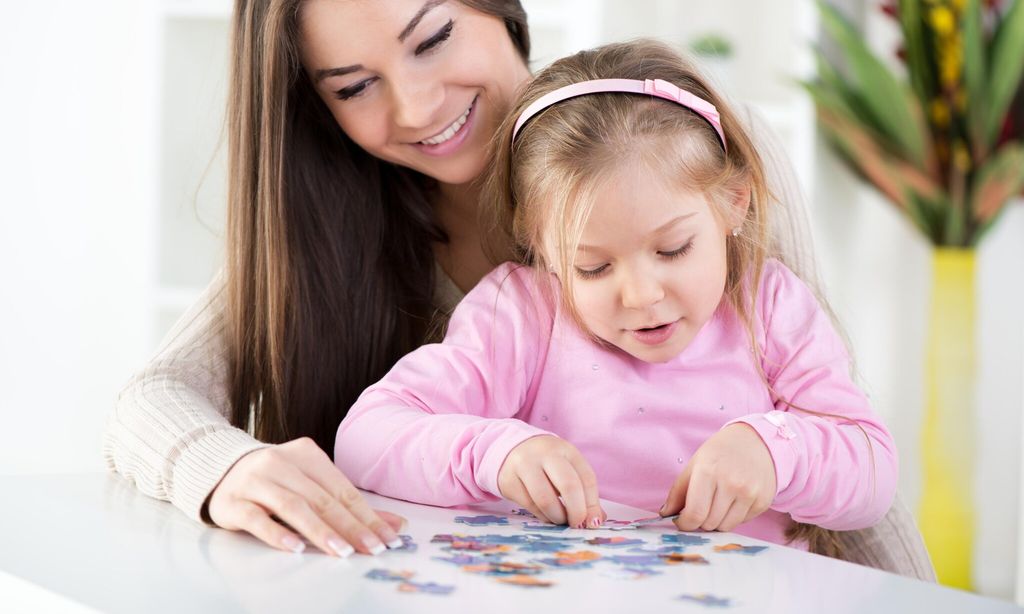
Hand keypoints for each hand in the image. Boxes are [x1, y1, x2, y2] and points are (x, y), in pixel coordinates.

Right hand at [207, 437, 405, 556]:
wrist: (218, 471)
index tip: (386, 538)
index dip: (366, 515)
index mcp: (306, 454)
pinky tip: (295, 548)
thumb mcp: (311, 485)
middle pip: (321, 499)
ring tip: (342, 552)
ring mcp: (255, 481)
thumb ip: (349, 505)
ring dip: (320, 531)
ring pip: (293, 507)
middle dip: (350, 526)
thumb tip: (395, 526)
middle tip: (371, 548)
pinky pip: (257, 518)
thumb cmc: (275, 481)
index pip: (342, 489)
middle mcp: (280, 463)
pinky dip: (277, 533)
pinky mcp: (233, 502)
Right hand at [497, 435, 605, 527]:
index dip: (592, 504)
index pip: (586, 478)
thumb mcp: (568, 469)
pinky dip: (543, 516)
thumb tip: (596, 521)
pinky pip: (530, 505)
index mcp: (566, 450)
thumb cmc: (547, 465)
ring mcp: (524, 465)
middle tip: (577, 525)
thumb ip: (584, 493)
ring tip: (560, 520)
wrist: (511, 450)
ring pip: (545, 499)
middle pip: (568, 485)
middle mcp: (545, 454)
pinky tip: (546, 515)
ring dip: (557, 517)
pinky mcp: (509, 480)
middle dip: (577, 511)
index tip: (593, 522)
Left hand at [660, 423, 776, 531]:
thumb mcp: (695, 464)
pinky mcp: (763, 501)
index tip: (681, 522)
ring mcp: (750, 493)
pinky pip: (742, 522)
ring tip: (716, 505)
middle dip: (700, 521)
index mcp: (709, 472)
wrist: (757, 442)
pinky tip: (733, 501)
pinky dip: (733, 517)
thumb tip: (665, 513)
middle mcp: (732, 484)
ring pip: (725, 527)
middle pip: (709, 523)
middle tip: (700, 509)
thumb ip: (678, 491)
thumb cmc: (721, 453)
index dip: (685, 524)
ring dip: (716, 522)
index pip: (695, 514)